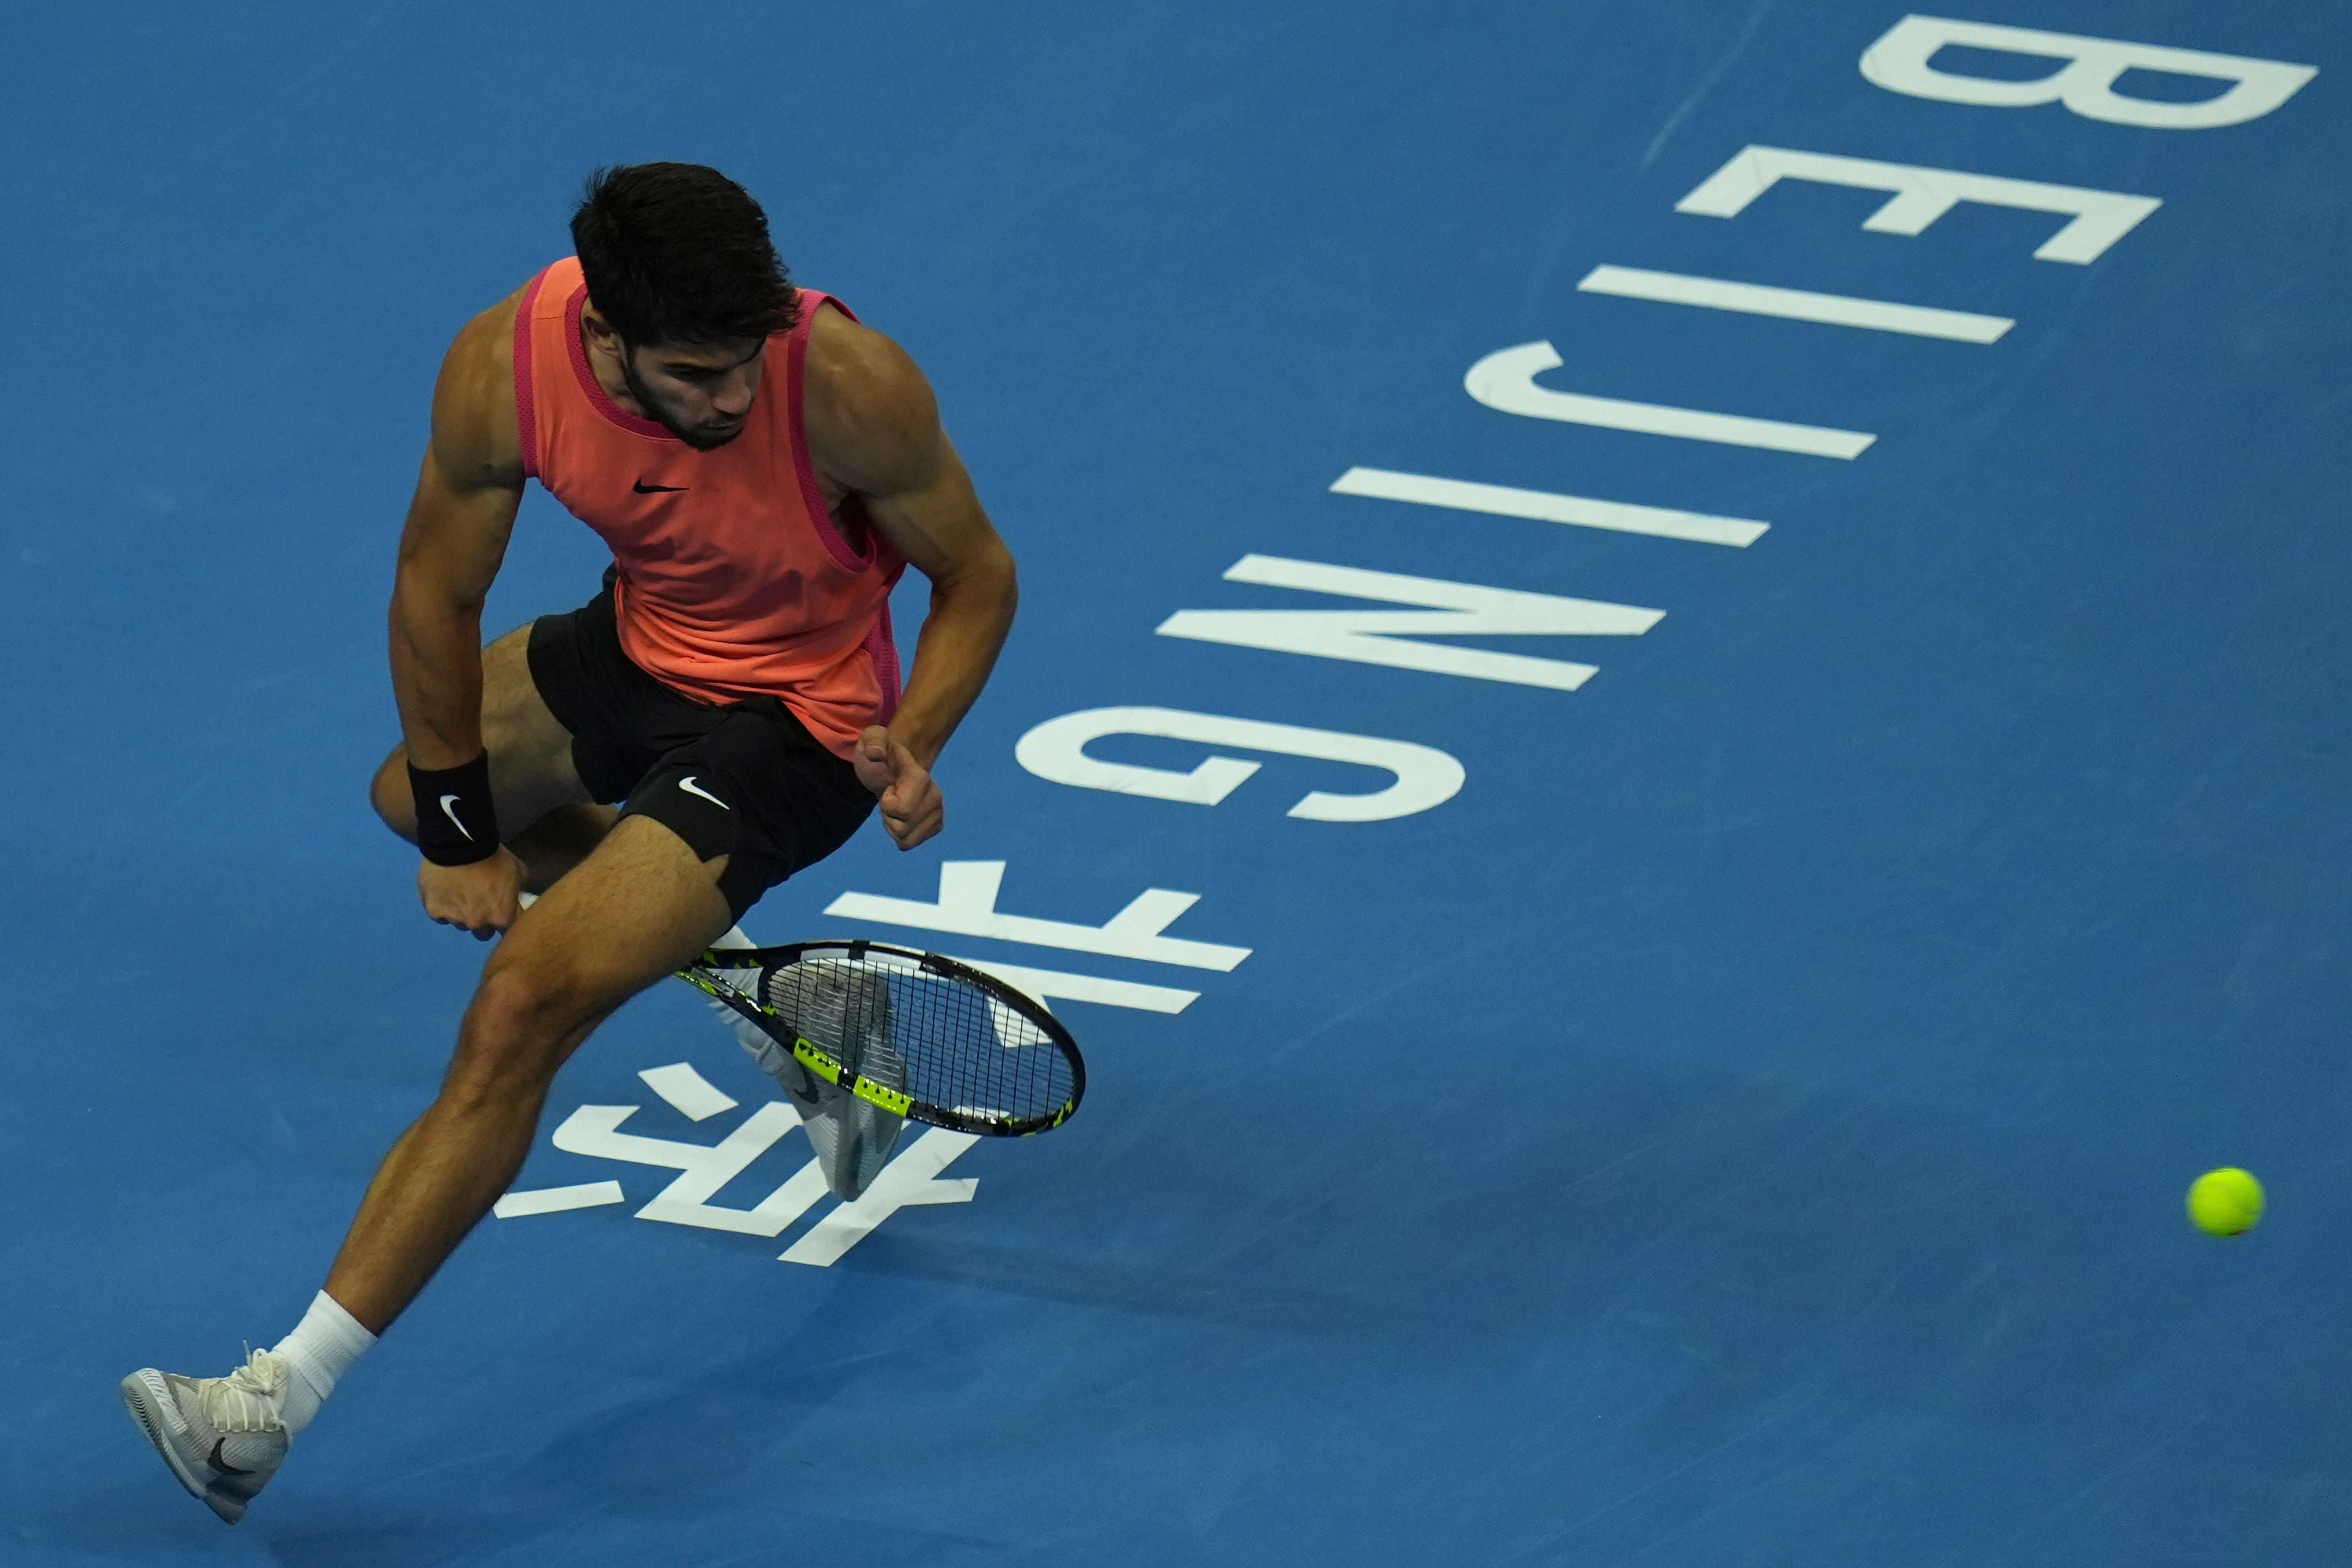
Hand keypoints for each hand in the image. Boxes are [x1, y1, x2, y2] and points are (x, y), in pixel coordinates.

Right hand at [418, 846, 527, 939]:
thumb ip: (520, 889)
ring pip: (460, 923)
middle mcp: (478, 924)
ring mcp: (454, 919)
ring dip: (462, 913)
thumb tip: (519, 896)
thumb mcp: (518, 870)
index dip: (505, 921)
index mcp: (502, 917)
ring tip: (459, 891)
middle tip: (480, 901)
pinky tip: (444, 891)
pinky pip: (440, 915)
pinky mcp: (434, 911)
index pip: (509, 931)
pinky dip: (443, 906)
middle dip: (483, 920)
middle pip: (483, 932)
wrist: (460, 844)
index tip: (503, 912)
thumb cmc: (493, 857)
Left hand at [852, 726, 943, 849]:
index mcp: (921, 778)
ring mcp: (938, 812)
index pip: (903, 810)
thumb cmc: (881, 753)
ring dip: (892, 826)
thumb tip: (875, 753)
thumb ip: (873, 742)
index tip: (888, 787)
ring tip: (895, 806)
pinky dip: (899, 834)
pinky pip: (909, 844)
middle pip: (902, 829)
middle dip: (887, 817)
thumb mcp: (872, 740)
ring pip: (905, 840)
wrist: (895, 765)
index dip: (886, 804)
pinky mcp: (936, 825)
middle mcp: (935, 797)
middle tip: (890, 797)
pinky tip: (900, 816)